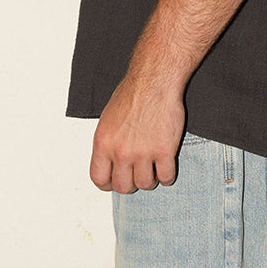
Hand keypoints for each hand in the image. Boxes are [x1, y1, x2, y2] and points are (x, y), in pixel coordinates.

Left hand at [89, 74, 184, 193]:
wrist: (154, 80)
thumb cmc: (132, 94)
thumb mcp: (107, 120)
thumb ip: (107, 144)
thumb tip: (110, 163)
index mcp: (103, 143)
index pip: (99, 179)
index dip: (108, 183)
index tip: (115, 180)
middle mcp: (120, 152)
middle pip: (123, 187)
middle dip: (131, 183)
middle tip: (137, 173)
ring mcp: (143, 153)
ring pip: (146, 184)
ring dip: (151, 179)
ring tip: (153, 166)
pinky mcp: (164, 151)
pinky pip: (166, 177)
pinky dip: (167, 175)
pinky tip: (166, 164)